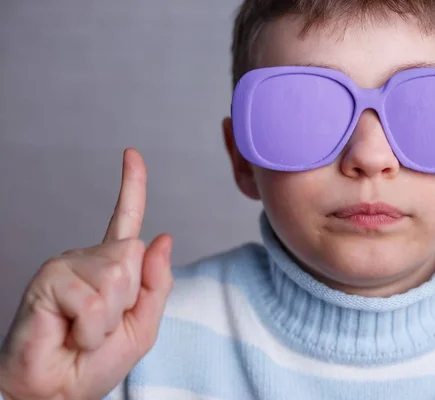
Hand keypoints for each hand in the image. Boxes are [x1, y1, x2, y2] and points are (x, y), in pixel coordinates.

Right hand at [0, 148, 172, 399]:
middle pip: (134, 254)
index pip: (126, 219)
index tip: (132, 154)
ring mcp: (67, 266)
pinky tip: (70, 333)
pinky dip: (91, 328)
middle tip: (102, 325)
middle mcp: (89, 258)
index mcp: (112, 267)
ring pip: (117, 276)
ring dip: (109, 317)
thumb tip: (163, 236)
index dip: (132, 186)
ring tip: (85, 330)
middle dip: (129, 299)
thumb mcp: (142, 325)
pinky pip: (93, 299)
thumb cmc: (95, 361)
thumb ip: (157, 283)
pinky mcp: (50, 280)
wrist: (58, 391)